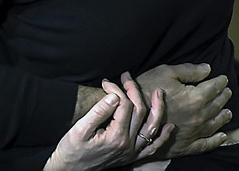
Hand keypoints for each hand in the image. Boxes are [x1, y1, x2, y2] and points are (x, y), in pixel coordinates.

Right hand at [45, 74, 172, 170]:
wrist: (70, 170)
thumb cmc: (71, 149)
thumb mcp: (79, 129)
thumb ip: (98, 112)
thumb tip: (114, 95)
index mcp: (115, 136)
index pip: (123, 104)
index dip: (116, 89)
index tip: (106, 82)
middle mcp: (127, 144)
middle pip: (139, 111)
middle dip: (134, 91)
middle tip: (127, 77)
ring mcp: (131, 152)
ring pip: (151, 127)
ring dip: (158, 109)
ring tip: (159, 93)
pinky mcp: (131, 157)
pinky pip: (152, 148)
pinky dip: (162, 137)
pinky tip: (169, 126)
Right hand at [135, 63, 230, 157]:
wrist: (130, 116)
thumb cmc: (146, 90)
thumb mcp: (166, 72)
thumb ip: (189, 70)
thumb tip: (208, 69)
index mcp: (195, 97)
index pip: (214, 87)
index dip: (220, 81)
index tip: (223, 78)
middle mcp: (198, 117)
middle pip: (217, 105)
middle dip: (223, 97)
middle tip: (227, 92)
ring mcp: (193, 133)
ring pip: (214, 124)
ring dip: (223, 117)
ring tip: (228, 113)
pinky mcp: (185, 146)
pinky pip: (205, 145)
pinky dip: (216, 141)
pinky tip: (222, 137)